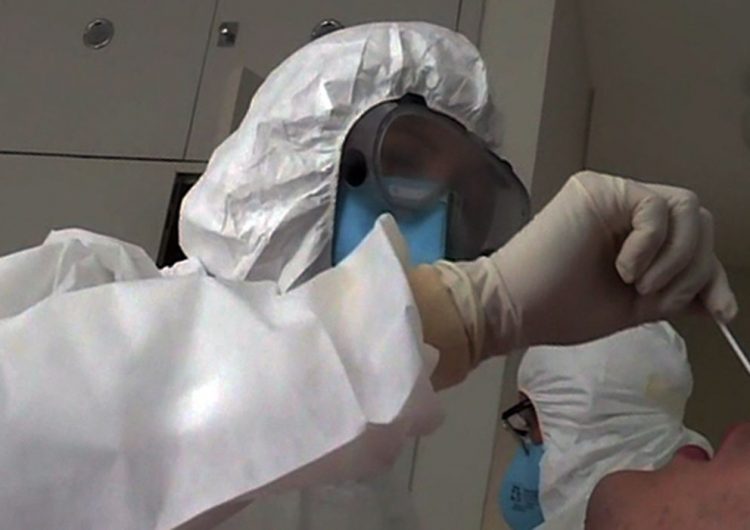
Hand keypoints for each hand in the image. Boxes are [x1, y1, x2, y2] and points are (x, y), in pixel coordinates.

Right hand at [434, 171, 736, 356]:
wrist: (515, 308)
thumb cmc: (561, 311)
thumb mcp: (635, 308)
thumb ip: (676, 296)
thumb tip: (718, 300)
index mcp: (634, 237)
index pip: (693, 241)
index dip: (712, 274)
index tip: (721, 311)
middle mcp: (626, 210)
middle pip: (697, 220)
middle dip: (694, 267)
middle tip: (658, 296)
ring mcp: (613, 195)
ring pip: (687, 209)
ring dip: (675, 257)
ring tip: (639, 284)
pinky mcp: (599, 188)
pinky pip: (656, 208)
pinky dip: (650, 245)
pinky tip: (624, 268)